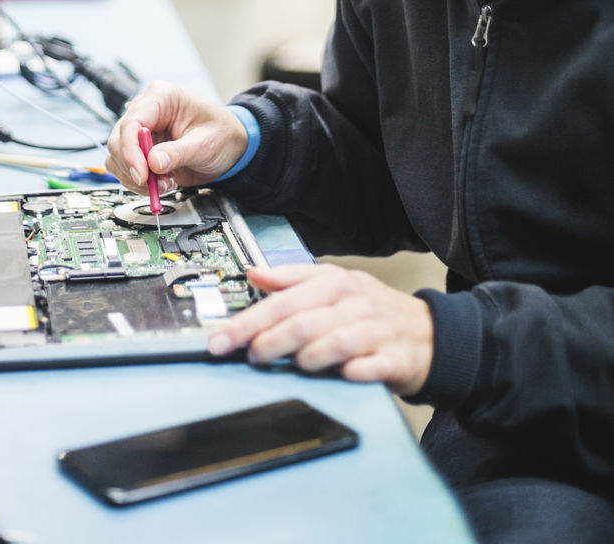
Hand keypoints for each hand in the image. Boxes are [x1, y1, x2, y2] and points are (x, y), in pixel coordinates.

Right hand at [105, 80, 247, 193]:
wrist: (229, 147)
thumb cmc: (221, 134)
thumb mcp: (205, 143)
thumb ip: (179, 152)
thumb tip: (153, 163)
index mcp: (161, 97)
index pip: (132, 122)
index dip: (131, 150)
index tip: (141, 175)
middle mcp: (146, 111)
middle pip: (118, 140)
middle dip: (134, 167)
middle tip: (155, 185)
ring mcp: (141, 132)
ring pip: (117, 157)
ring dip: (137, 178)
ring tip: (166, 183)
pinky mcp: (140, 150)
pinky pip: (124, 168)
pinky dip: (138, 182)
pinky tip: (161, 183)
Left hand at [208, 263, 433, 396]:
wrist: (428, 333)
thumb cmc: (371, 310)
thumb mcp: (334, 285)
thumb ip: (292, 280)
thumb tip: (254, 273)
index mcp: (334, 283)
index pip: (284, 298)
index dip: (249, 319)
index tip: (221, 338)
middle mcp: (353, 303)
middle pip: (303, 321)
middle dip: (269, 341)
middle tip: (250, 355)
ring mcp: (376, 331)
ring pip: (335, 342)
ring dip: (307, 357)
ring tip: (292, 366)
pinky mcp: (396, 359)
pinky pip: (371, 366)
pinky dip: (353, 372)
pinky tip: (340, 376)